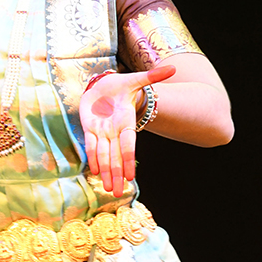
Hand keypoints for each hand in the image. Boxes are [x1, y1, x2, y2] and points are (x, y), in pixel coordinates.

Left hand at [79, 64, 175, 195]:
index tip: (131, 177)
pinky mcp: (89, 128)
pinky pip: (90, 146)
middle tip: (118, 192)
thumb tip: (172, 68)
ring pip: (103, 155)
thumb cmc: (120, 85)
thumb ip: (152, 77)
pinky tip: (95, 172)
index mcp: (125, 121)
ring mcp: (102, 131)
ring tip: (108, 188)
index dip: (127, 160)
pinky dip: (92, 158)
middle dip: (116, 174)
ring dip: (106, 172)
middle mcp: (114, 130)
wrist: (105, 86)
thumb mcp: (135, 80)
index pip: (127, 144)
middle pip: (115, 156)